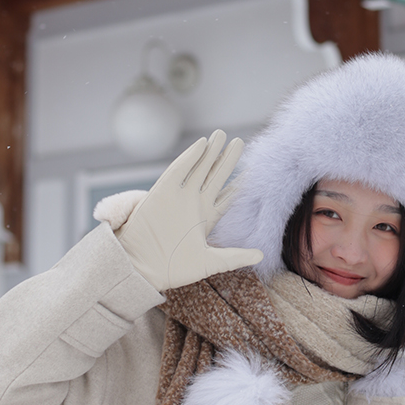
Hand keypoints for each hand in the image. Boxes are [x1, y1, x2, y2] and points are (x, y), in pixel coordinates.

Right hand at [116, 130, 262, 290]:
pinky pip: (178, 170)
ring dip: (209, 152)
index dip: (240, 183)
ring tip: (221, 135)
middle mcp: (194, 204)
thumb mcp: (210, 263)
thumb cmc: (175, 269)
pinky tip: (201, 144)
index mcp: (206, 218)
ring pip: (198, 169)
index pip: (227, 196)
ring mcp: (179, 196)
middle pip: (215, 176)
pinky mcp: (162, 192)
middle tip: (240, 142)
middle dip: (227, 160)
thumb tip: (262, 255)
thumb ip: (235, 257)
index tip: (254, 170)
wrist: (143, 269)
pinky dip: (189, 157)